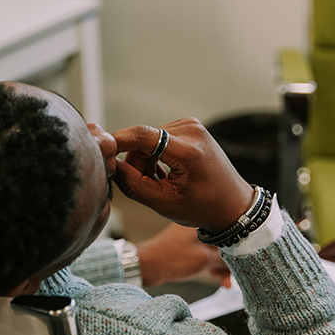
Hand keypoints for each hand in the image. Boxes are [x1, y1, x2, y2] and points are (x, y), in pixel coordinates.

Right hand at [114, 118, 254, 231]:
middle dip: (135, 162)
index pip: (141, 135)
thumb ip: (132, 184)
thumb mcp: (163, 202)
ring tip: (158, 182)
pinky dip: (155, 156)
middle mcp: (191, 130)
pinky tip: (164, 173)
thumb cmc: (203, 208)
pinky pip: (159, 138)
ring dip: (145, 160)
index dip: (116, 143)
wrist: (233, 205)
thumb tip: (110, 164)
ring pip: (149, 139)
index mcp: (188, 150)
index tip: (101, 156)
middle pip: (143, 139)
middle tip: (145, 186)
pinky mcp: (190, 127)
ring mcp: (192, 126)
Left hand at [136, 223, 231, 287]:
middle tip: (233, 277)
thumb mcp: (203, 260)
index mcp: (201, 222)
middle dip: (228, 261)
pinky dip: (210, 265)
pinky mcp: (185, 246)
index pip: (228, 234)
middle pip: (222, 243)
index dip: (238, 250)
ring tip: (225, 283)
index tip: (243, 262)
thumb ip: (224, 259)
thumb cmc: (171, 260)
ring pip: (213, 250)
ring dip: (220, 266)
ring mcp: (190, 236)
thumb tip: (240, 259)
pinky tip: (216, 278)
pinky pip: (204, 254)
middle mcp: (197, 226)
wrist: (146, 267)